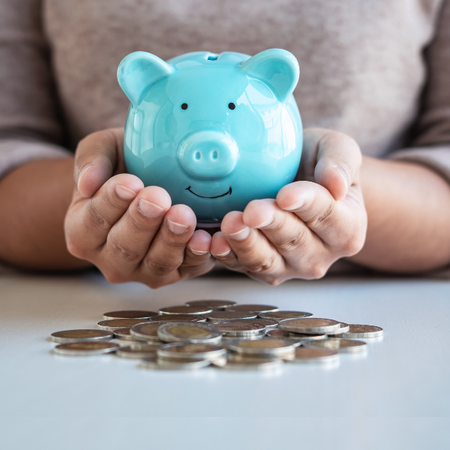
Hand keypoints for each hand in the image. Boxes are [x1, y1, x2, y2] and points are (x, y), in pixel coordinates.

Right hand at [65, 128, 214, 287]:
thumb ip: (91, 159)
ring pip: (156, 263)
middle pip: (124, 247)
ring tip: (183, 215)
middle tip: (158, 198)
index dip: (111, 203)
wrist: (154, 179)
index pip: (93, 221)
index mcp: (83, 231)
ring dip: (171, 240)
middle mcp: (110, 259)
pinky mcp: (177, 273)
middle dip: (142, 223)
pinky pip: (188, 268)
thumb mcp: (104, 149)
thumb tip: (87, 182)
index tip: (129, 183)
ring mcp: (144, 270)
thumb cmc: (124, 163)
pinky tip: (205, 238)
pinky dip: (197, 255)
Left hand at [210, 128, 366, 284]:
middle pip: (294, 241)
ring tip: (230, 224)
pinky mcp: (266, 270)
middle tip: (251, 211)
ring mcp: (292, 267)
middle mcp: (323, 254)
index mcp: (348, 227)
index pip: (327, 215)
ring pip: (268, 262)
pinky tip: (215, 242)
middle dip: (271, 225)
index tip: (285, 195)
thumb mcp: (336, 148)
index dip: (305, 205)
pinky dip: (228, 256)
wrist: (298, 184)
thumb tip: (336, 183)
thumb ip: (342, 161)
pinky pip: (245, 268)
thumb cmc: (316, 164)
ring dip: (246, 244)